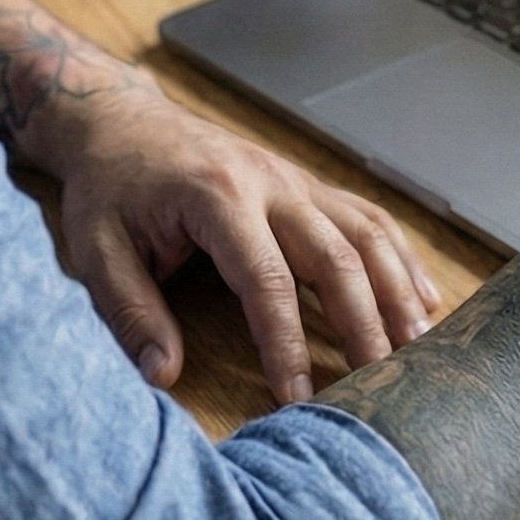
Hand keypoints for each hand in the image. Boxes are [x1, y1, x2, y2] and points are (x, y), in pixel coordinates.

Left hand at [49, 81, 442, 405]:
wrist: (121, 120)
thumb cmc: (108, 188)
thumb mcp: (95, 249)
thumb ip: (130, 311)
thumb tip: (163, 375)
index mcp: (218, 196)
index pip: (266, 280)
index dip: (285, 343)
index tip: (297, 398)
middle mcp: (270, 183)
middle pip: (336, 257)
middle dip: (364, 325)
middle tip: (382, 384)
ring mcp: (296, 179)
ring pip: (367, 234)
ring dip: (398, 291)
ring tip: (421, 348)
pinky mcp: (307, 184)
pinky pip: (368, 218)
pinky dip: (401, 259)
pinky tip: (424, 299)